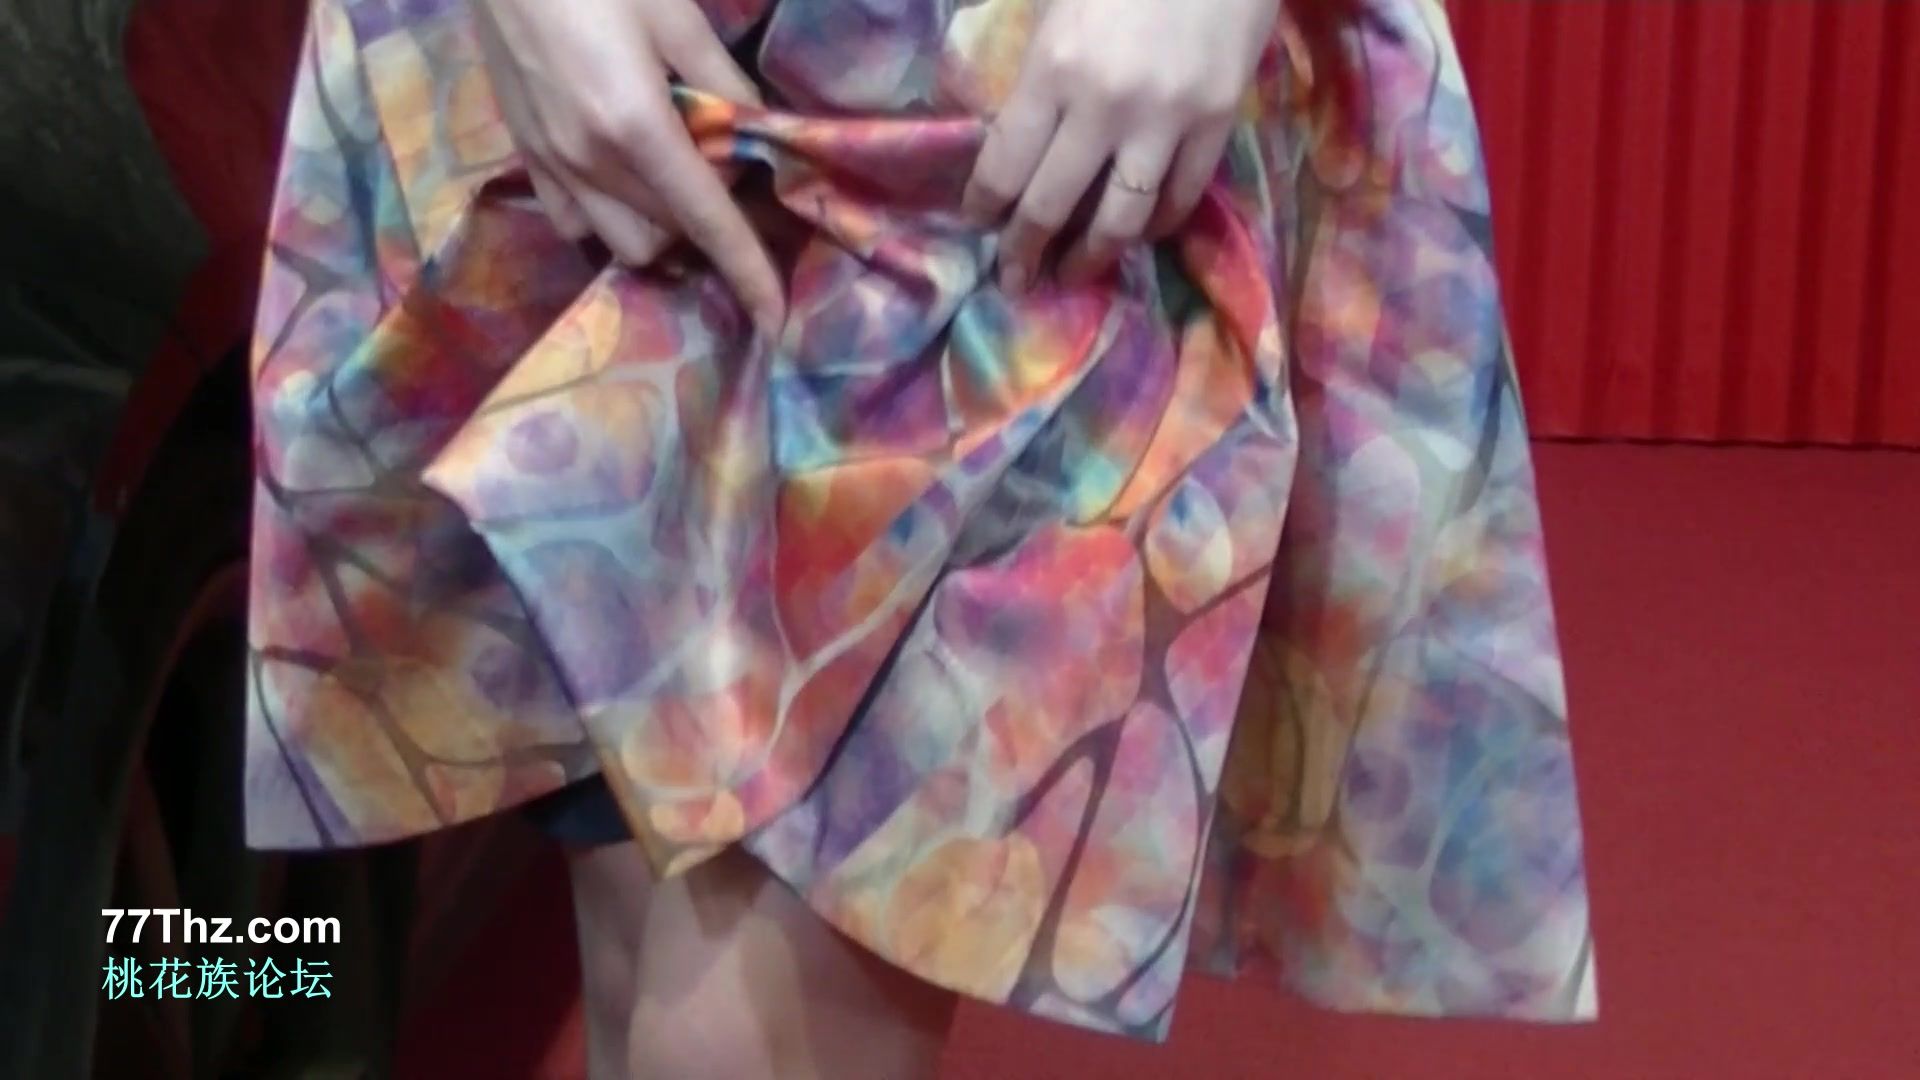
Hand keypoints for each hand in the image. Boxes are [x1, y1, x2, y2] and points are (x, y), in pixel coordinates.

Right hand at [472, 0, 785, 334]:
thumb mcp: (674, 13)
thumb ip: (722, 82)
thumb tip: (757, 131)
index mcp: (636, 127)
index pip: (708, 221)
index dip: (749, 272)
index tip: (775, 319)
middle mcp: (589, 162)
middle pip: (669, 239)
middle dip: (709, 226)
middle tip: (730, 178)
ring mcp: (549, 162)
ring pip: (619, 242)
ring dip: (659, 229)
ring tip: (674, 180)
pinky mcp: (522, 151)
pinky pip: (572, 221)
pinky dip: (607, 217)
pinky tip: (620, 177)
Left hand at [960, 0, 1277, 290]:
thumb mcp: (1059, 0)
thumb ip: (1039, 68)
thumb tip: (1014, 134)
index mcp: (1054, 68)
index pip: (1004, 165)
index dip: (986, 205)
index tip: (979, 224)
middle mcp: (1105, 107)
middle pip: (1052, 205)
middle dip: (1026, 251)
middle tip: (1016, 278)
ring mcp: (1167, 121)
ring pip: (1121, 219)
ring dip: (1092, 256)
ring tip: (1076, 272)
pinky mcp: (1218, 122)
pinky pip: (1181, 197)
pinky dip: (1156, 224)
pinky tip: (1139, 232)